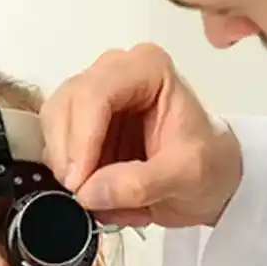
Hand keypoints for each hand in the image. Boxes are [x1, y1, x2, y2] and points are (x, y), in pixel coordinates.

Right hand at [42, 43, 242, 227]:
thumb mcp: (186, 176)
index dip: (80, 139)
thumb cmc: (209, 164)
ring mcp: (95, 95)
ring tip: (105, 197)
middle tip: (84, 194)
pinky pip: (57, 147)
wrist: (213, 178)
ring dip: (70, 167)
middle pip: (65, 106)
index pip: (95, 94)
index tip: (79, 182)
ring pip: (54, 126)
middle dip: (69, 155)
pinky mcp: (83, 123)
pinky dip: (73, 175)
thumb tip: (89, 191)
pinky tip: (103, 192)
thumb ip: (139, 184)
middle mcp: (115, 72)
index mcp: (147, 68)